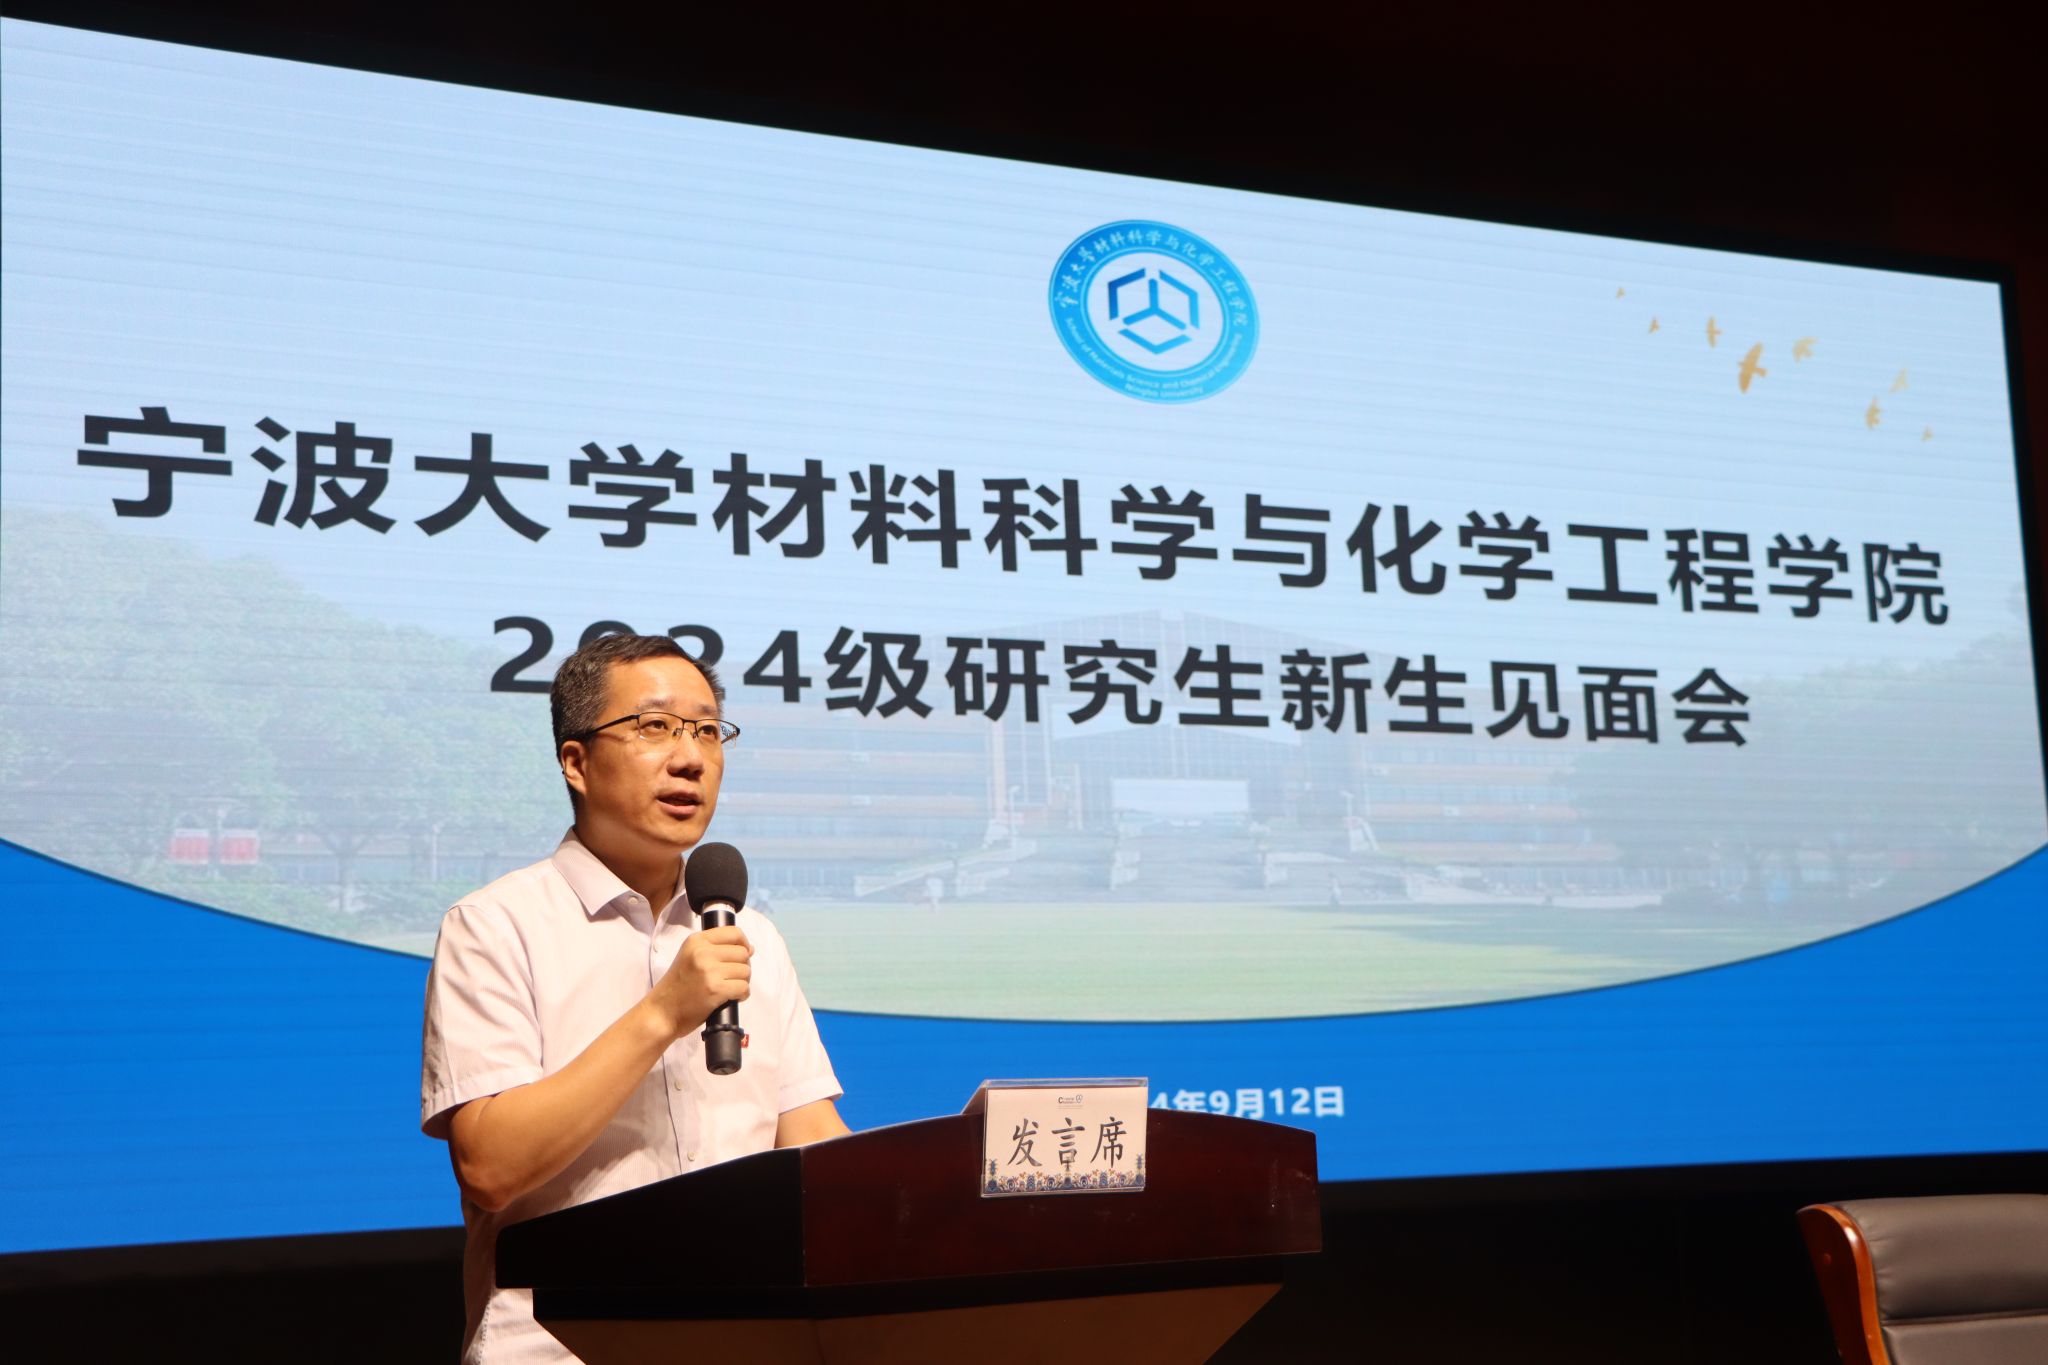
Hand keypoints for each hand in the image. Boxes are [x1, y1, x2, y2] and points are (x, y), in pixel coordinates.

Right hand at [651, 924, 751, 1038]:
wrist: (661, 1012)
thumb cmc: (676, 988)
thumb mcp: (689, 958)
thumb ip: (714, 950)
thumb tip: (750, 949)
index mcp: (696, 941)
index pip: (733, 932)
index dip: (744, 943)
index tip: (743, 954)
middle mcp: (702, 952)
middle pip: (743, 953)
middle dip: (743, 966)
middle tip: (732, 978)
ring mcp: (709, 970)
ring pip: (745, 971)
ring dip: (742, 982)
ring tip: (729, 989)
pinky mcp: (715, 989)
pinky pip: (743, 988)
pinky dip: (742, 995)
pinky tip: (732, 998)